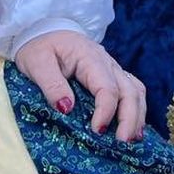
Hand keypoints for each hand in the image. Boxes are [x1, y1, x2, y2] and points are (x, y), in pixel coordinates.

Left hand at [14, 30, 146, 141]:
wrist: (42, 31)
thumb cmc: (38, 46)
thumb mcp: (36, 63)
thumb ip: (51, 84)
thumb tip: (67, 108)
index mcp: (89, 56)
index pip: (107, 87)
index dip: (106, 111)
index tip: (97, 131)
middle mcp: (106, 62)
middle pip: (129, 90)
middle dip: (129, 118)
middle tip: (122, 142)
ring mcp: (111, 68)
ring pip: (135, 91)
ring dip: (137, 115)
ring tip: (132, 139)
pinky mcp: (110, 75)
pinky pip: (131, 90)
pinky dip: (136, 109)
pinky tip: (134, 127)